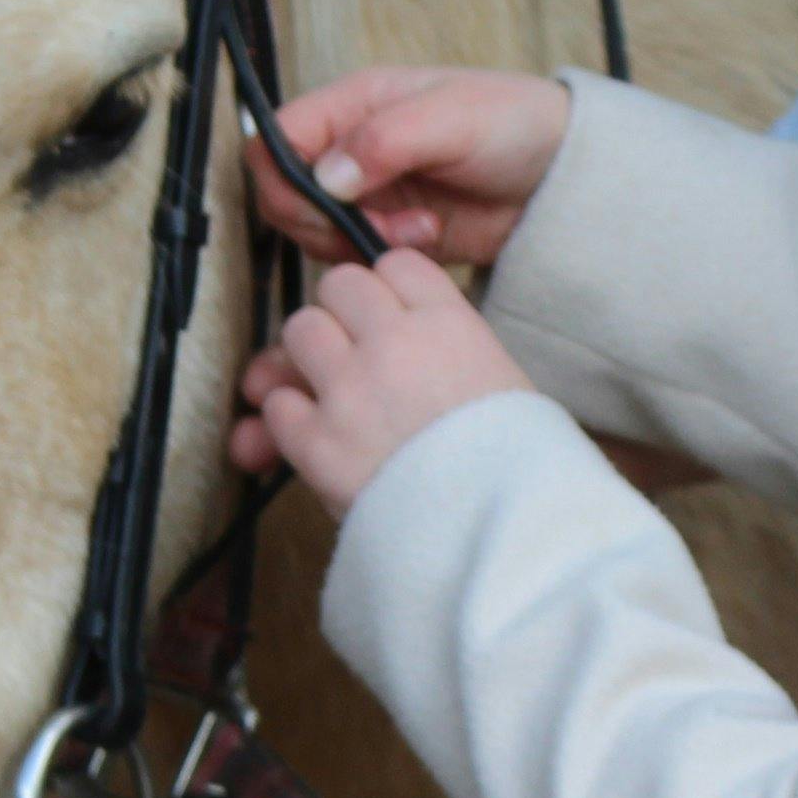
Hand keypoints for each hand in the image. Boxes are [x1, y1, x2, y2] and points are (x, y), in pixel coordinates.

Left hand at [232, 253, 534, 510]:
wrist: (502, 533)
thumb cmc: (518, 468)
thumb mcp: (507, 385)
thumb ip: (454, 350)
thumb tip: (414, 339)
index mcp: (449, 324)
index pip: (397, 264)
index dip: (389, 288)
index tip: (392, 314)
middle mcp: (394, 342)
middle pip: (339, 284)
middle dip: (342, 313)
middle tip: (355, 350)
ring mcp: (350, 390)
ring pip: (300, 330)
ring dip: (309, 357)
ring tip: (333, 390)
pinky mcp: (318, 444)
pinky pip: (278, 406)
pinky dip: (291, 421)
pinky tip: (320, 439)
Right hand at [246, 68, 572, 265]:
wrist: (562, 176)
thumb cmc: (514, 123)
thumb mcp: (453, 118)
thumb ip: (386, 140)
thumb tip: (326, 176)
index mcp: (354, 105)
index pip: (276, 140)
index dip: (285, 177)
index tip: (331, 200)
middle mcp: (349, 148)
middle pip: (285, 196)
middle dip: (324, 221)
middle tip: (381, 224)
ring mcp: (367, 194)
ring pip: (315, 233)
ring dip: (358, 242)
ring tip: (419, 229)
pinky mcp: (388, 232)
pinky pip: (353, 258)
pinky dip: (381, 260)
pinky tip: (428, 240)